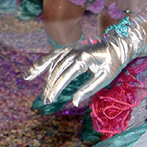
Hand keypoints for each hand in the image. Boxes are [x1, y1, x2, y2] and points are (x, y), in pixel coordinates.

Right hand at [25, 10, 146, 106]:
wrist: (116, 44)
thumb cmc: (113, 62)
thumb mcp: (106, 77)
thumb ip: (90, 88)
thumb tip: (75, 102)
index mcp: (84, 58)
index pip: (66, 75)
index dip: (57, 88)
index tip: (50, 99)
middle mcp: (74, 51)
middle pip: (57, 70)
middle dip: (51, 86)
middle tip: (46, 101)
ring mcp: (70, 49)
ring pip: (53, 65)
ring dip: (46, 80)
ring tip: (43, 94)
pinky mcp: (68, 50)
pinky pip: (52, 57)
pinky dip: (40, 64)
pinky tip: (30, 74)